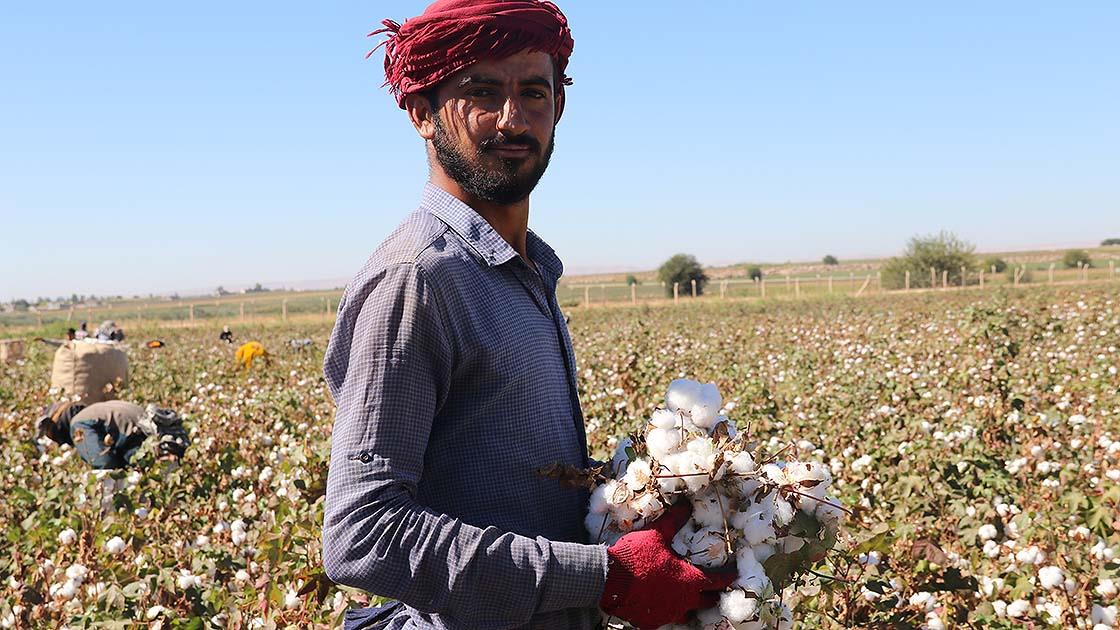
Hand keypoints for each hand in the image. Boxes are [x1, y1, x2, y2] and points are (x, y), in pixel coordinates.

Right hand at [599, 503, 735, 628]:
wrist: (608, 579)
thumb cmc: (636, 556)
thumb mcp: (656, 534)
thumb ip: (673, 521)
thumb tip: (686, 505)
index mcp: (689, 580)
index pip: (717, 581)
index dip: (727, 576)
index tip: (733, 574)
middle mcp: (683, 601)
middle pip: (707, 602)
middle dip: (712, 595)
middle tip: (714, 590)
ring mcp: (667, 614)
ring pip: (686, 615)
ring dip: (690, 607)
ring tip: (687, 600)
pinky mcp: (651, 622)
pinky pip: (663, 620)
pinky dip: (665, 613)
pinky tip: (660, 606)